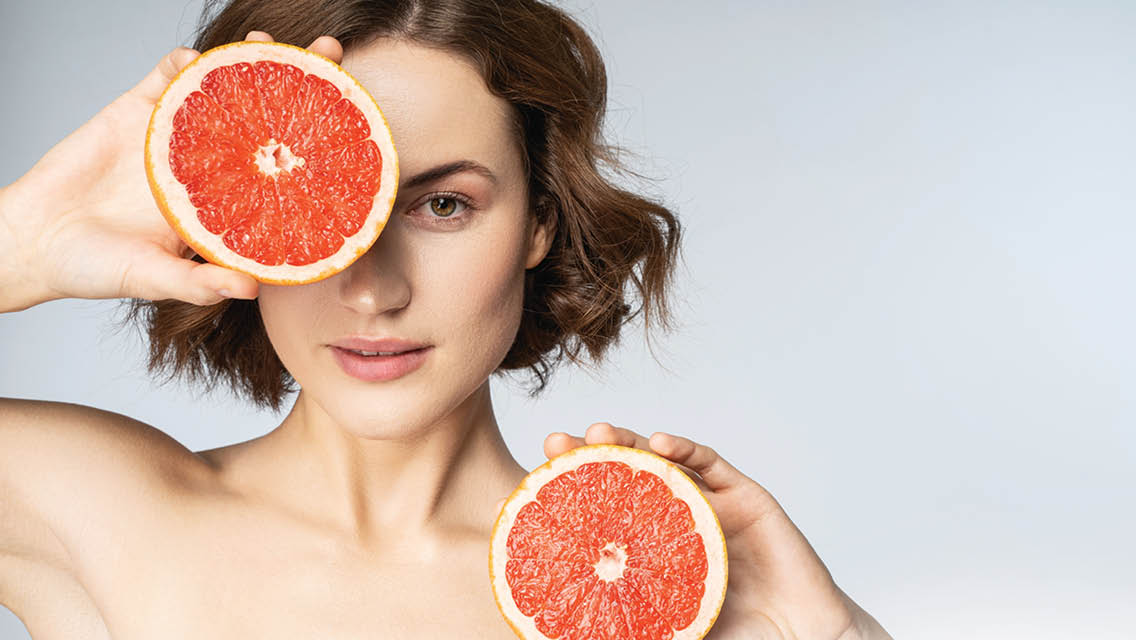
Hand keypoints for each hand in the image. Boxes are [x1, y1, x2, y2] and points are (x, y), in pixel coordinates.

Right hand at [0, 31, 341, 310]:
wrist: (34, 242)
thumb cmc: (98, 268)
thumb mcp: (154, 280)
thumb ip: (199, 284)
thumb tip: (251, 289)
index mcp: (225, 200)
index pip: (282, 163)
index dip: (316, 140)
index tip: (352, 121)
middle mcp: (210, 163)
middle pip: (265, 114)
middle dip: (299, 81)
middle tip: (331, 55)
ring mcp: (176, 135)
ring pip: (221, 87)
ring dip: (245, 60)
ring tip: (269, 43)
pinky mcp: (135, 112)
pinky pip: (166, 78)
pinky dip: (184, 64)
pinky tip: (199, 60)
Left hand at [533, 423, 891, 639]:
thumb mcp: (664, 632)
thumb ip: (621, 627)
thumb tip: (549, 636)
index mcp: (648, 551)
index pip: (598, 516)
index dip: (562, 499)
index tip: (520, 492)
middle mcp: (674, 520)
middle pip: (622, 478)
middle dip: (587, 456)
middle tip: (554, 445)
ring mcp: (709, 505)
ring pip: (662, 463)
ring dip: (628, 442)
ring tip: (598, 432)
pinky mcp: (745, 497)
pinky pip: (711, 465)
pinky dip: (684, 450)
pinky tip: (657, 443)